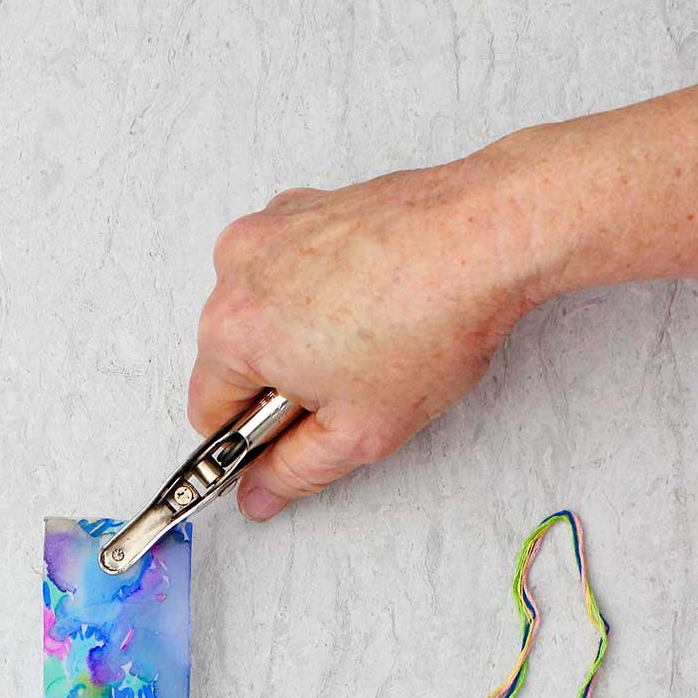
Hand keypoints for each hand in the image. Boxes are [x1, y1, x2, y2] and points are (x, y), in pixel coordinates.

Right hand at [188, 145, 538, 520]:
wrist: (489, 234)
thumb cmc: (431, 319)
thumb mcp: (360, 432)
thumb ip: (295, 472)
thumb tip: (261, 491)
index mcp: (231, 329)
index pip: (208, 413)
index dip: (253, 441)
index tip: (294, 439)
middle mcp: (237, 269)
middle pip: (235, 358)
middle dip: (283, 384)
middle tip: (350, 389)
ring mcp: (272, 229)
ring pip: (265, 313)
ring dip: (304, 337)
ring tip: (371, 342)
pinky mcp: (307, 207)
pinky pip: (294, 271)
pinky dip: (323, 293)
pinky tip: (375, 304)